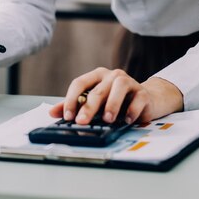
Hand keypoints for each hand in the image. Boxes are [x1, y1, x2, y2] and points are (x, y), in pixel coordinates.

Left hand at [49, 67, 183, 124]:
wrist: (147, 99)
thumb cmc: (116, 101)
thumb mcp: (94, 101)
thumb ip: (74, 105)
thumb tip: (52, 113)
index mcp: (96, 76)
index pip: (79, 83)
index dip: (71, 99)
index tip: (67, 116)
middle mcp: (112, 76)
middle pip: (97, 90)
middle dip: (88, 107)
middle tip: (82, 122)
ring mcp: (129, 82)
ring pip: (118, 88)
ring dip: (112, 105)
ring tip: (107, 119)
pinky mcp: (143, 92)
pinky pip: (137, 99)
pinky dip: (132, 110)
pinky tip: (126, 120)